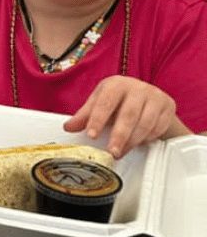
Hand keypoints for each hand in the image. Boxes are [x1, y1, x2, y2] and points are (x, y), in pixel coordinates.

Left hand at [63, 75, 190, 157]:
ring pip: (145, 123)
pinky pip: (158, 127)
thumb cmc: (118, 101)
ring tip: (121, 152)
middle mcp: (137, 88)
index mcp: (116, 84)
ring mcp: (155, 97)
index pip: (105, 102)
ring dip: (132, 141)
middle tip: (111, 151)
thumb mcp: (99, 104)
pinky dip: (147, 138)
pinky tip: (138, 143)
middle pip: (128, 114)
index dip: (97, 119)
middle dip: (119, 136)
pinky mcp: (168, 107)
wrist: (147, 97)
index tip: (91, 135)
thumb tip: (68, 127)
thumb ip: (84, 116)